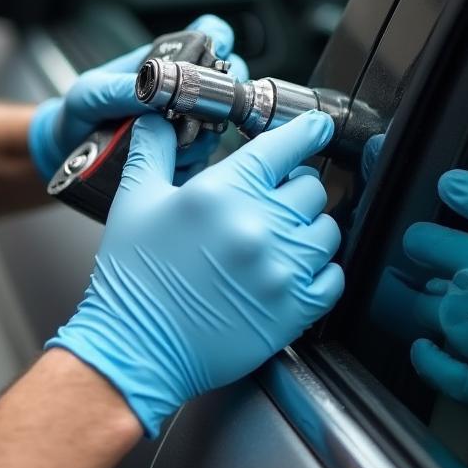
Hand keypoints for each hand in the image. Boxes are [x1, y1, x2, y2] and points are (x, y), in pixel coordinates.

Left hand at [27, 14, 247, 181]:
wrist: (71, 155)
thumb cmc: (80, 113)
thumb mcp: (89, 93)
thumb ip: (119, 89)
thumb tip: (150, 91)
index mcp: (164, 63)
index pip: (208, 37)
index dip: (219, 40)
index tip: (216, 57)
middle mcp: (183, 92)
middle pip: (228, 83)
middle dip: (219, 98)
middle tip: (192, 112)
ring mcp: (188, 124)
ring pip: (219, 126)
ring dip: (199, 136)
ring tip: (167, 143)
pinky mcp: (187, 157)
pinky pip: (206, 159)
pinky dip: (190, 163)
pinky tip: (166, 163)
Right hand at [48, 110, 344, 436]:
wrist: (136, 350)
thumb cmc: (133, 280)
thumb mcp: (135, 200)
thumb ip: (156, 148)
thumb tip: (160, 116)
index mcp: (223, 191)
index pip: (286, 145)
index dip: (307, 131)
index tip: (316, 127)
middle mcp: (259, 226)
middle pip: (313, 187)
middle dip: (295, 188)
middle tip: (271, 201)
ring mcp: (281, 269)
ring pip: (328, 230)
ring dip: (309, 228)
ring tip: (279, 238)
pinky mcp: (295, 310)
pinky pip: (334, 276)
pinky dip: (320, 270)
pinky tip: (291, 271)